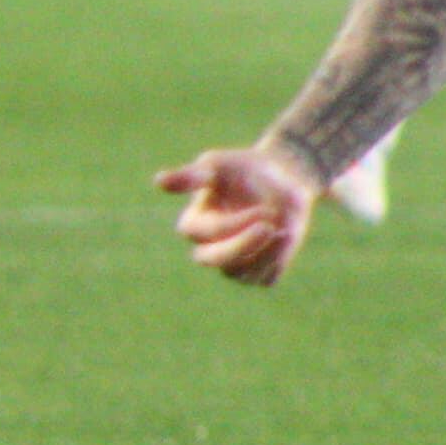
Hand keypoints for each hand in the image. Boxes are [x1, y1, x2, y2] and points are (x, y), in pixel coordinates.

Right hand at [156, 144, 317, 287]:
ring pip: (239, 274)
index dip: (231, 225)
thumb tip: (158, 181)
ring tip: (285, 230)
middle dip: (241, 246)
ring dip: (264, 254)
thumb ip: (191, 176)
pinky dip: (276, 261)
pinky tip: (287, 237)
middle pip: (211, 260)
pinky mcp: (260, 272)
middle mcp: (210, 247)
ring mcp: (234, 263)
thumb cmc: (243, 170)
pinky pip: (264, 279)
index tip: (263, 210)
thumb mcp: (217, 165)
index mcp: (194, 223)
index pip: (201, 233)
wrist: (282, 178)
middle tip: (269, 227)